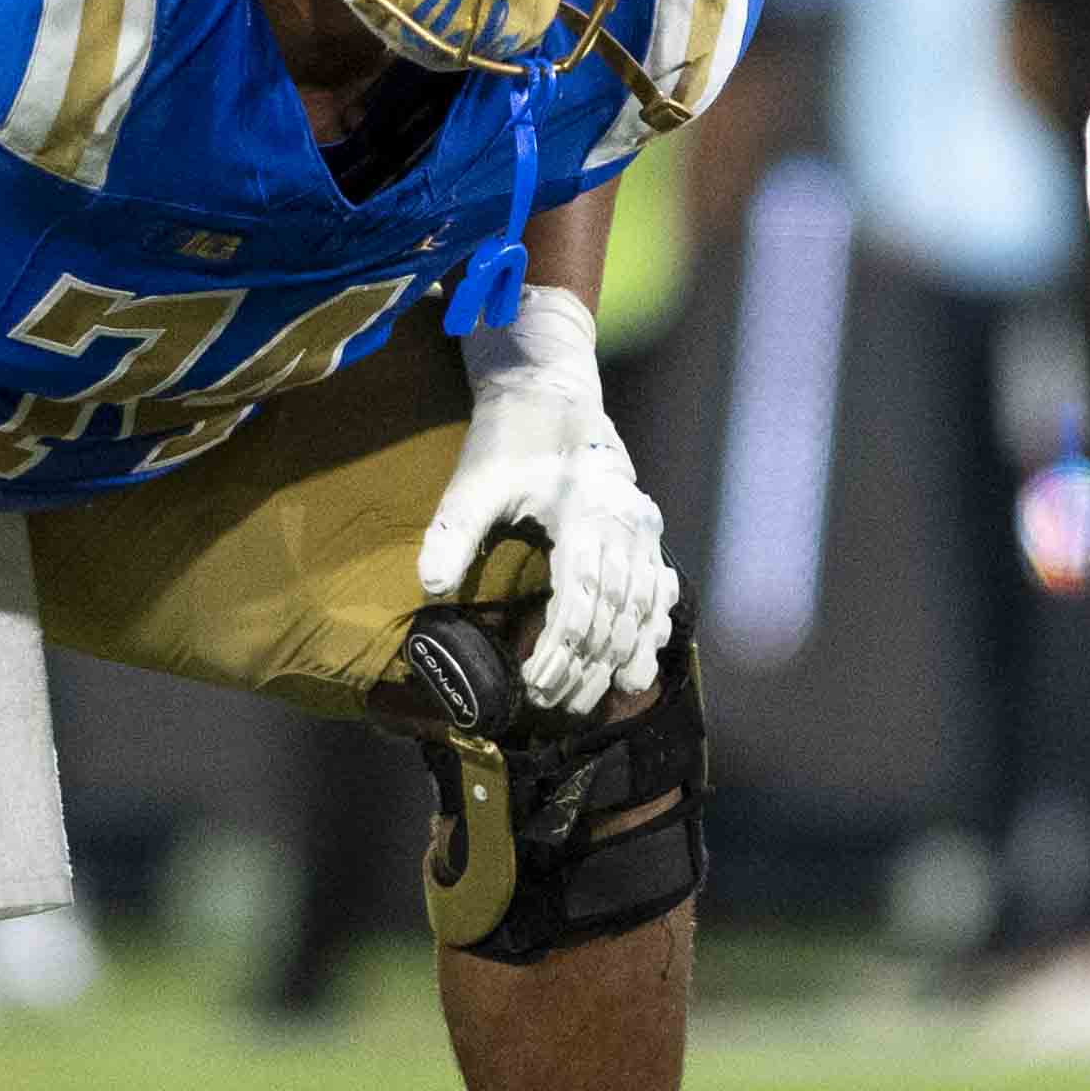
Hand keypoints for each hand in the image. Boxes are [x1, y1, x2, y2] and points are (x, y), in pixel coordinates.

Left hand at [417, 294, 676, 716]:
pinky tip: (639, 667)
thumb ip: (454, 532)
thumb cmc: (510, 433)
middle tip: (555, 703)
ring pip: (642, 607)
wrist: (551, 387)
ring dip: (619, 657)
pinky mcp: (645, 529)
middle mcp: (626, 522)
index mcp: (587, 511)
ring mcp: (643, 526)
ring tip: (592, 699)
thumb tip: (430, 587)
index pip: (580, 598)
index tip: (535, 683)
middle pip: (614, 613)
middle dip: (586, 665)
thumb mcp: (474, 478)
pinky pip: (659, 590)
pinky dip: (651, 631)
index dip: (560, 648)